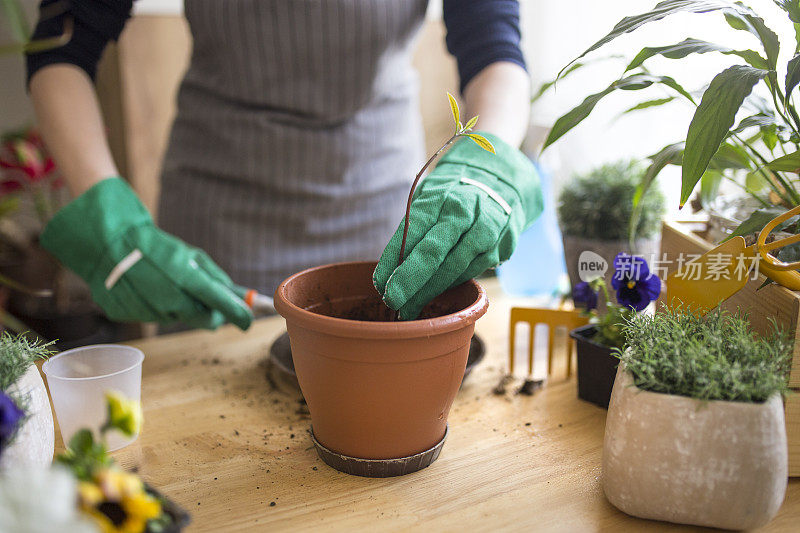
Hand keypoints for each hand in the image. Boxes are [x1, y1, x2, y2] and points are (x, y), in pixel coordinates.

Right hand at [40, 177, 252, 329]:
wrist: (107, 242)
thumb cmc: (155, 247)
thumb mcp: (190, 256)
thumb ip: (216, 279)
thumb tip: (240, 296)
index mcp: (187, 280)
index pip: (223, 306)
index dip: (240, 315)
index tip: (248, 321)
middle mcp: (170, 300)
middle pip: (204, 320)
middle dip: (210, 312)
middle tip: (204, 298)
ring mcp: (148, 310)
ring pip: (178, 317)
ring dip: (179, 306)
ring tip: (164, 283)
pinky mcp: (129, 315)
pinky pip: (154, 316)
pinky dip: (156, 306)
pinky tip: (146, 289)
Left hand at [373, 133, 542, 319]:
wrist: (503, 182)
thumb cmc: (454, 195)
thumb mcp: (430, 198)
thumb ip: (412, 229)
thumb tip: (389, 270)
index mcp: (439, 197)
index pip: (411, 230)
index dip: (393, 259)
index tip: (380, 284)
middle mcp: (462, 213)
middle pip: (433, 251)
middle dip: (410, 280)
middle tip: (393, 301)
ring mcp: (484, 231)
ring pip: (453, 268)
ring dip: (429, 292)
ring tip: (409, 309)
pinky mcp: (499, 248)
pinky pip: (469, 272)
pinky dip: (449, 286)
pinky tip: (434, 294)